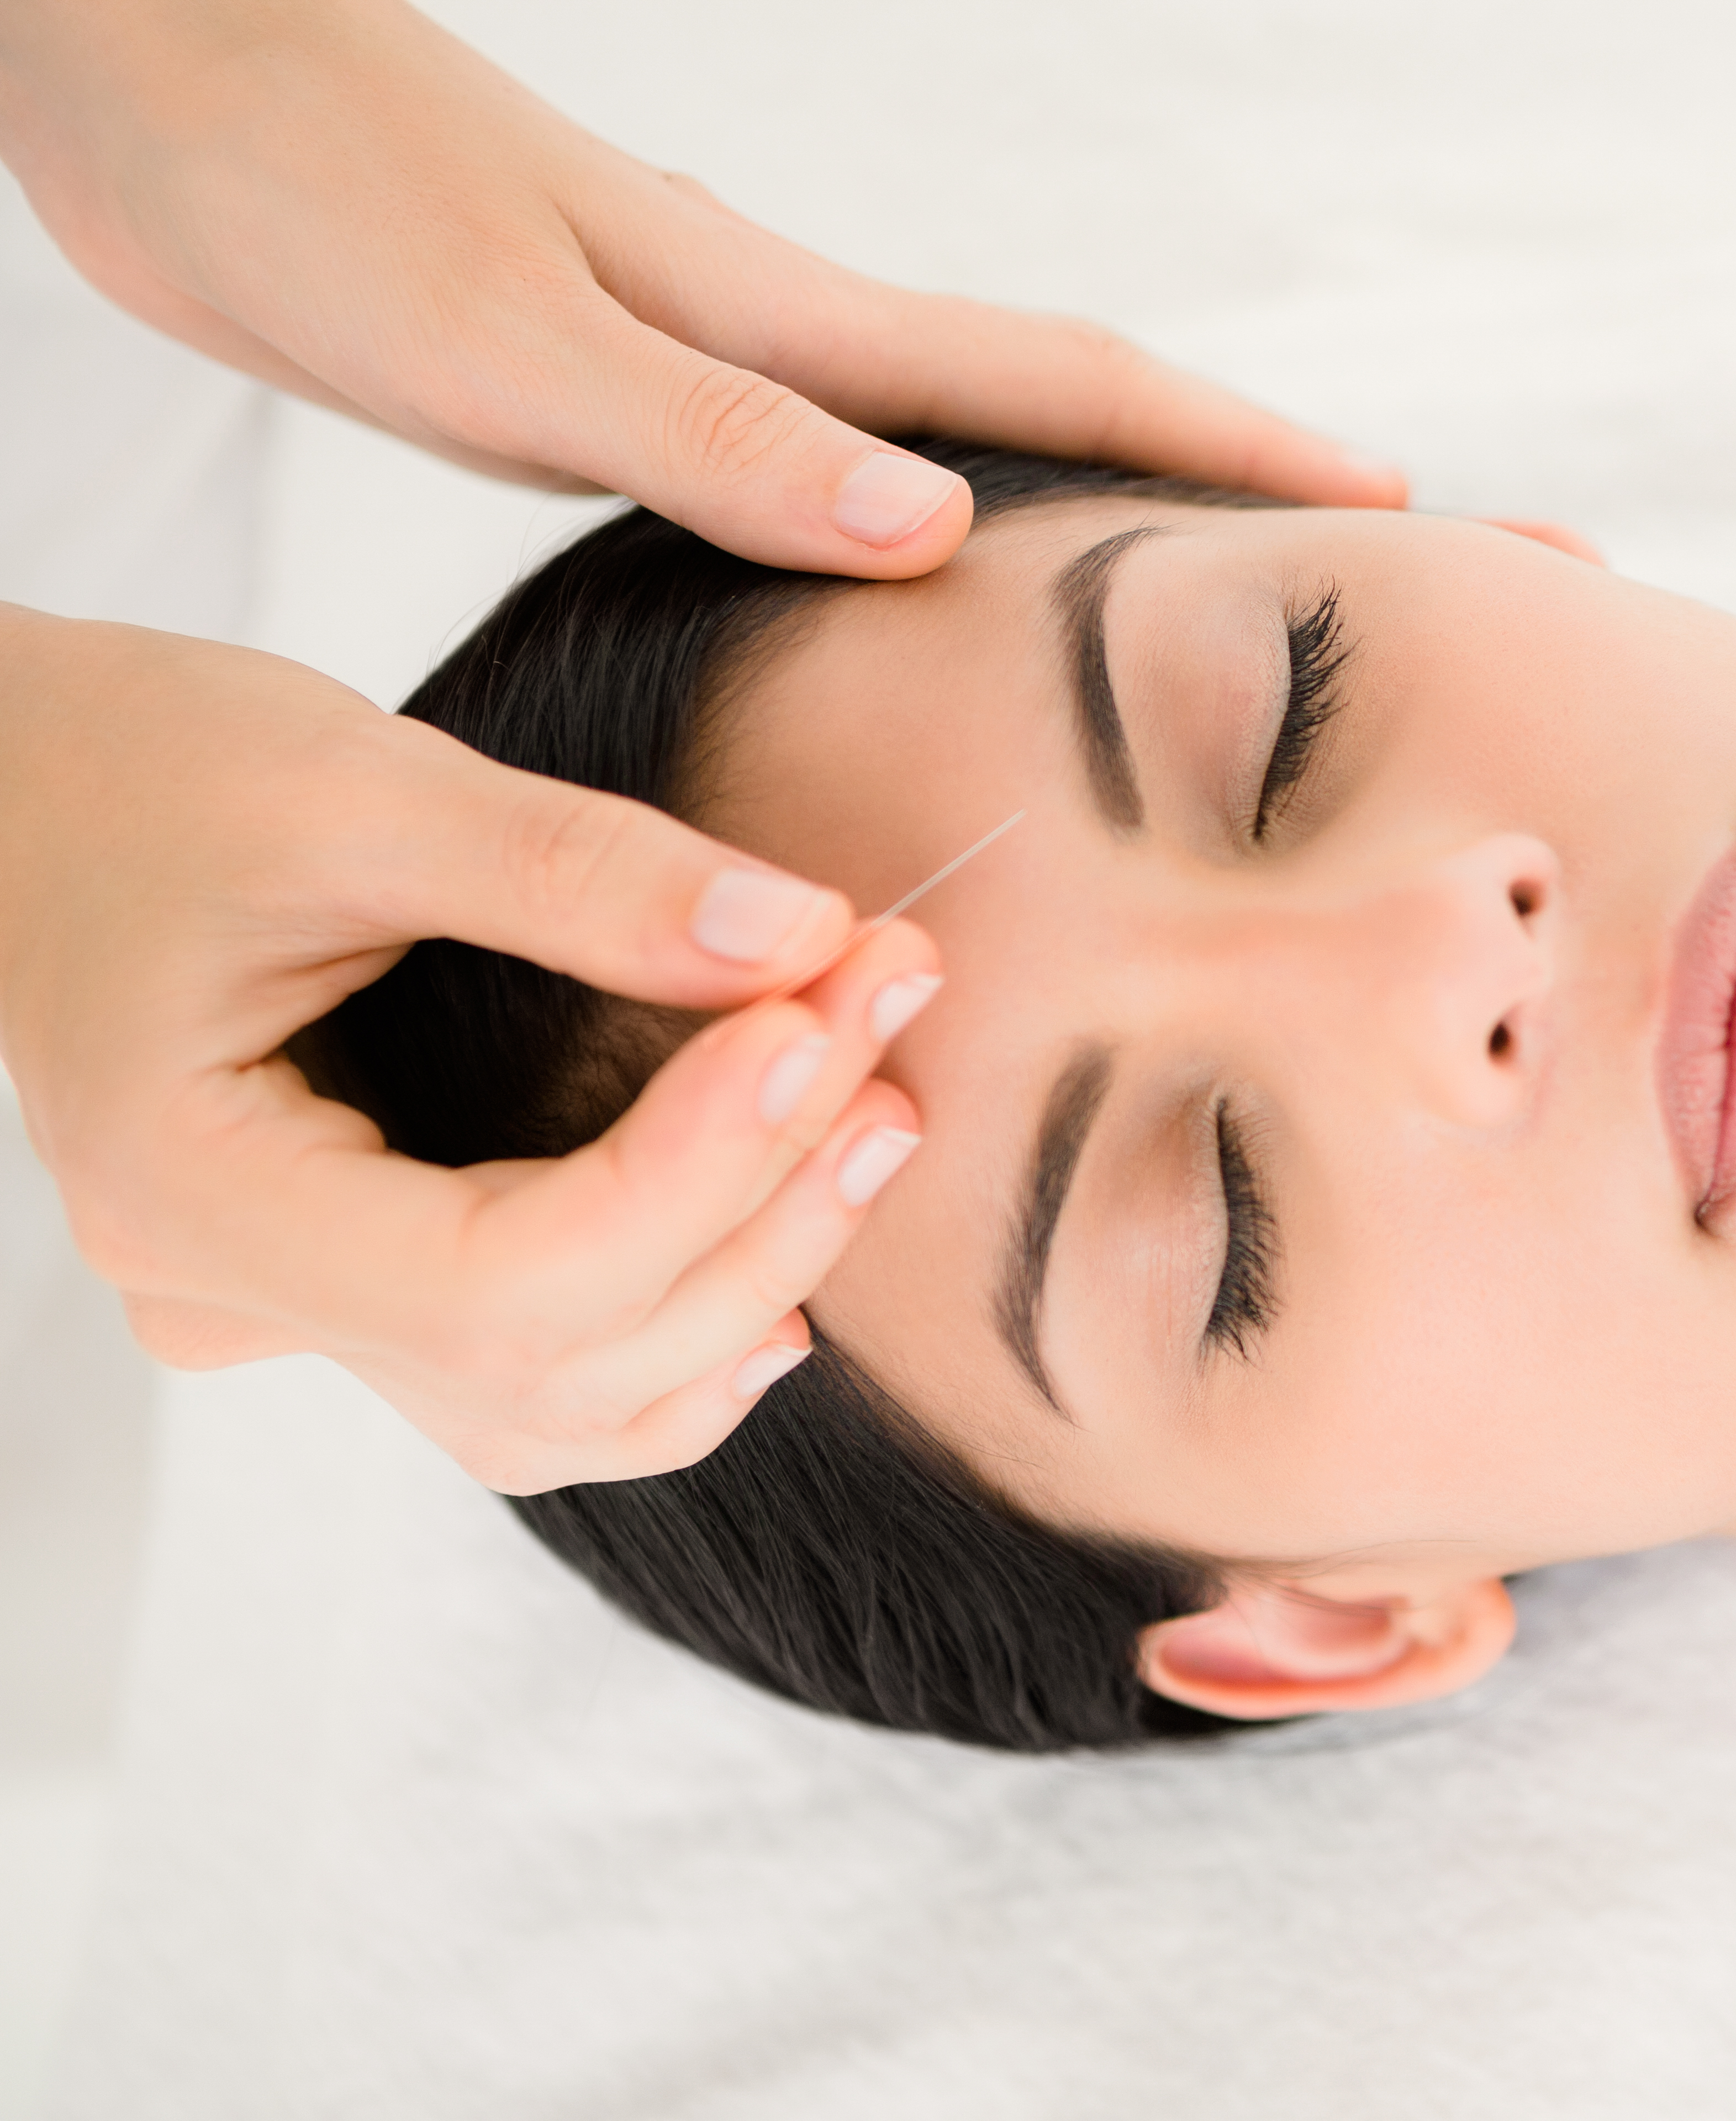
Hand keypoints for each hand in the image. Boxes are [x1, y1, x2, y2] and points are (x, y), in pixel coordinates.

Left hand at [0, 0, 1403, 578]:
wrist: (159, 94)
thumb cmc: (319, 192)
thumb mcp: (515, 339)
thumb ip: (720, 440)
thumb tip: (940, 527)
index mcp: (784, 329)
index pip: (1067, 389)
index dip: (1236, 452)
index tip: (1396, 504)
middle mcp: (786, 348)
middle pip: (1060, 417)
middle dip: (1222, 489)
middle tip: (1362, 571)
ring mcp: (726, 370)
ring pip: (965, 458)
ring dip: (1095, 522)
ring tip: (1202, 618)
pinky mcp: (646, 402)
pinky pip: (847, 492)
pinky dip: (943, 544)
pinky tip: (945, 604)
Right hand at [0, 607, 936, 1491]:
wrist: (30, 790)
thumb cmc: (141, 766)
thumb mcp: (350, 782)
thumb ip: (579, 869)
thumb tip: (806, 932)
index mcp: (190, 1191)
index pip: (502, 1282)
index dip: (700, 1168)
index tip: (836, 1006)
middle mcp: (235, 1298)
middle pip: (560, 1353)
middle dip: (767, 1203)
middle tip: (896, 1013)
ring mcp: (297, 1314)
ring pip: (568, 1403)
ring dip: (754, 1274)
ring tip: (882, 1114)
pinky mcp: (366, 1286)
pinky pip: (545, 1376)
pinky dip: (687, 1322)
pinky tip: (790, 1229)